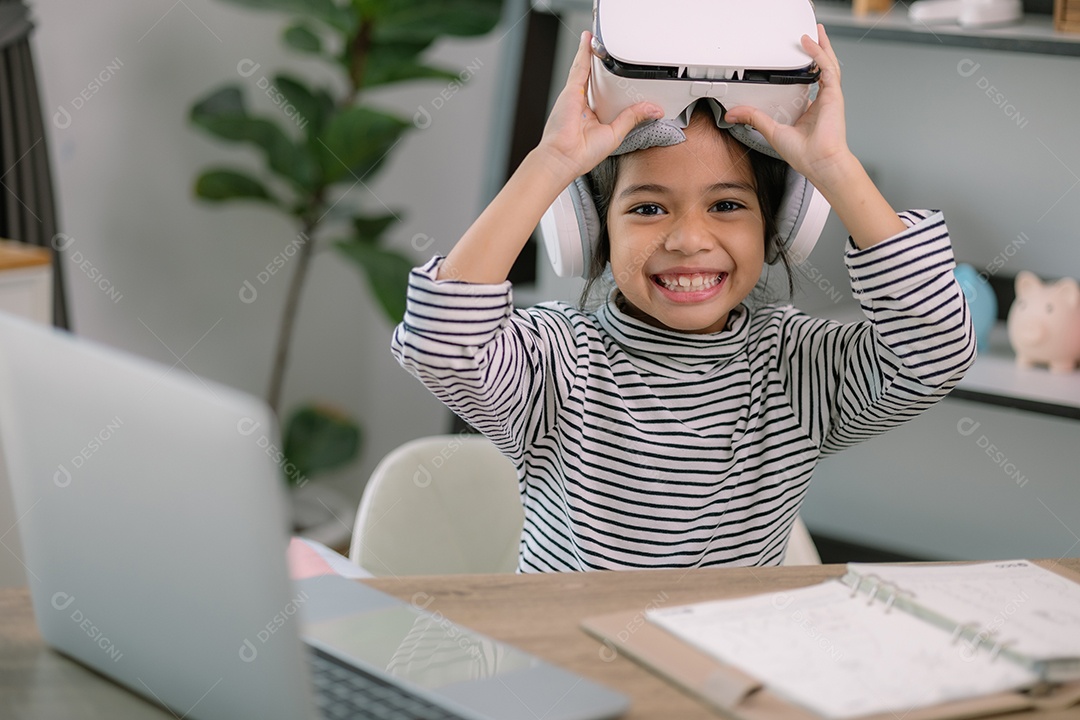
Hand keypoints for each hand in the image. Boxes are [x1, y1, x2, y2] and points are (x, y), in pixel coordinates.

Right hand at [537, 31, 662, 181]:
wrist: (564, 158)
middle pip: (593, 78)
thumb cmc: (581, 154)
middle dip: (598, 63)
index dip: (611, 83)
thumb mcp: (616, 134)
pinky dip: (584, 52)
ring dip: (591, 52)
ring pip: (585, 69)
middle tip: (606, 49)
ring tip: (596, 38)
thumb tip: (653, 109)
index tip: (619, 76)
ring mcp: (575, 96)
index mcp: (592, 116)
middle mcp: (582, 104)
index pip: (604, 94)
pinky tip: (589, 39)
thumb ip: (632, 118)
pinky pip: (580, 67)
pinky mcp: (571, 91)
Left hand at [724, 25, 851, 190]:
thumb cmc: (805, 155)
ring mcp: (829, 97)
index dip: (803, 71)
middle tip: (809, 37)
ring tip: (813, 33)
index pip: (807, 84)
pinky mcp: (833, 95)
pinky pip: (827, 68)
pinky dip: (818, 54)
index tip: (794, 60)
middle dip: (816, 52)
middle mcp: (821, 102)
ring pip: (827, 64)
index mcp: (810, 111)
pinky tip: (809, 43)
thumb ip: (754, 118)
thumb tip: (734, 114)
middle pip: (820, 70)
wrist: (819, 162)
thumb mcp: (772, 131)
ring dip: (820, 47)